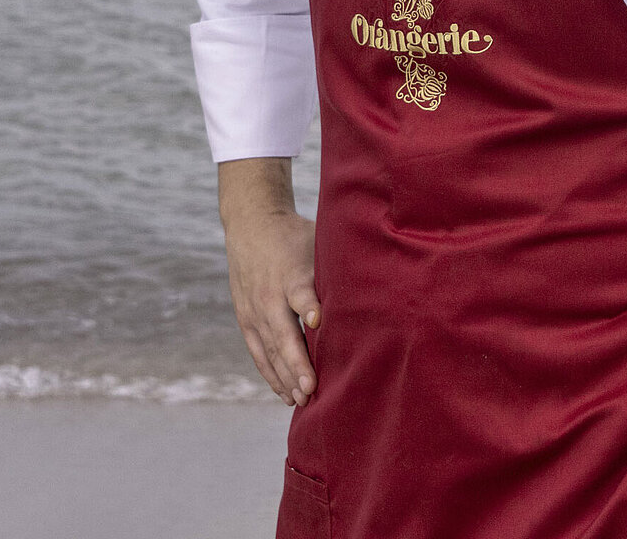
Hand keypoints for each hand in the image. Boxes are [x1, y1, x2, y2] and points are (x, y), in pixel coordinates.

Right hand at [218, 158, 321, 405]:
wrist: (251, 226)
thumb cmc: (297, 237)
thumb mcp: (317, 240)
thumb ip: (339, 266)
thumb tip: (381, 280)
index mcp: (292, 274)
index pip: (301, 294)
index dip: (309, 307)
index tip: (318, 322)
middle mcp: (269, 296)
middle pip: (283, 333)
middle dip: (297, 362)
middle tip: (311, 390)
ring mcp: (254, 311)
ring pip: (269, 350)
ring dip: (285, 377)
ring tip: (302, 400)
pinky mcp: (245, 321)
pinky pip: (258, 354)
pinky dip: (272, 375)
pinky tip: (286, 395)